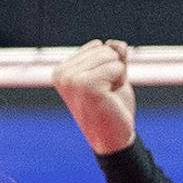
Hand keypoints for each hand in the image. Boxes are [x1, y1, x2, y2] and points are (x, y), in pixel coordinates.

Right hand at [54, 38, 137, 155]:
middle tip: (106, 94)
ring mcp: (72, 79)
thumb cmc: (111, 107)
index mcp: (62, 70)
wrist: (113, 139)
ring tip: (107, 96)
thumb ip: (113, 55)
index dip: (108, 66)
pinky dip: (121, 81)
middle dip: (114, 70)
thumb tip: (114, 44)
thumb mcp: (113, 75)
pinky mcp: (86, 85)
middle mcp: (62, 74)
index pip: (97, 45)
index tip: (101, 87)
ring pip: (111, 55)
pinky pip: (117, 66)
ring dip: (118, 76)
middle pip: (104, 48)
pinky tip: (110, 98)